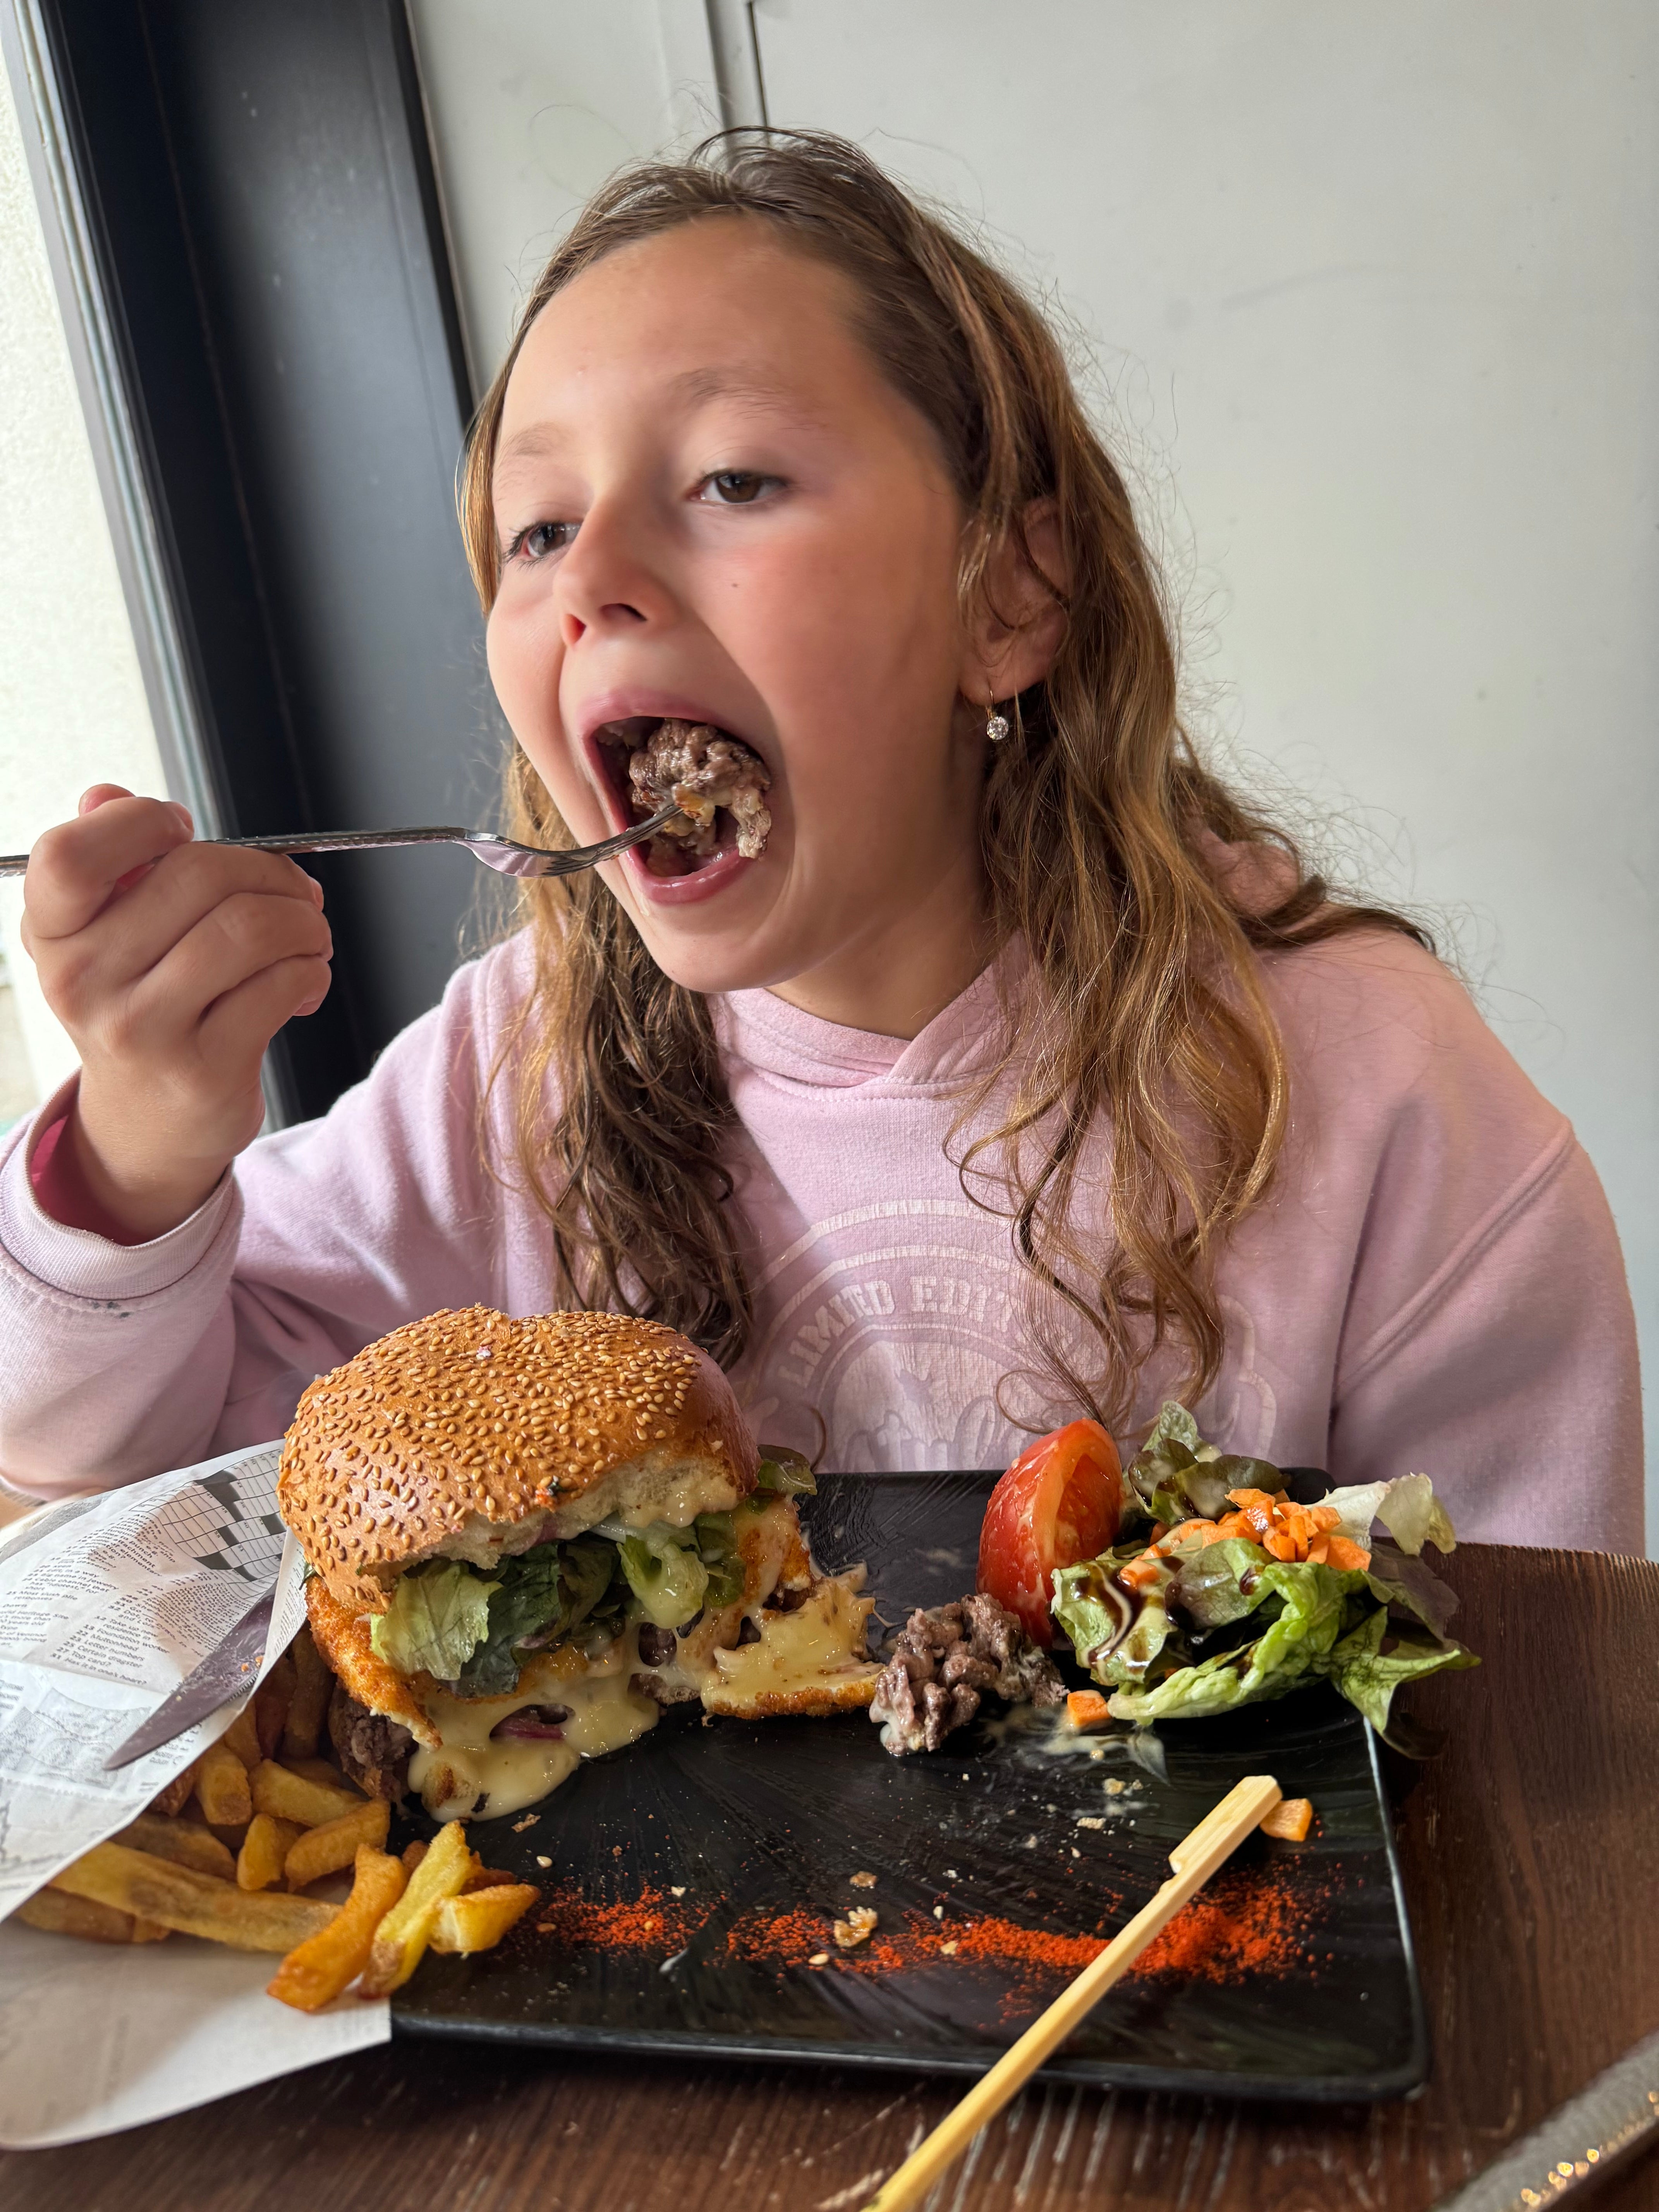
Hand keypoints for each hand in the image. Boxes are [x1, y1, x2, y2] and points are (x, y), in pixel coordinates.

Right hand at [20, 785, 332, 1239]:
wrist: (147, 1120)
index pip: (73, 853)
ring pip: (249, 928)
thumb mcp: (102, 934)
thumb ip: (108, 860)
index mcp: (52, 932)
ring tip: (309, 934)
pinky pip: (280, 984)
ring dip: (302, 921)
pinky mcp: (202, 1068)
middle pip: (196, 875)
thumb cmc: (139, 1005)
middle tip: (293, 890)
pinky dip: (311, 970)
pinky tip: (305, 980)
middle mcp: (83, 980)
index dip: (144, 824)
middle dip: (267, 871)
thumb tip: (107, 796)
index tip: (185, 833)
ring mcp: (141, 1029)